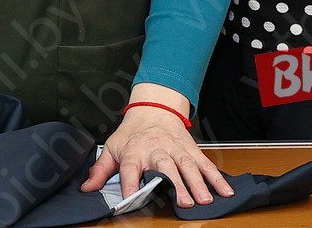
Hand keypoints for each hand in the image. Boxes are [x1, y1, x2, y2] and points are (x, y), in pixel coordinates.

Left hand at [80, 83, 232, 207]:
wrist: (153, 108)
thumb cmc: (131, 133)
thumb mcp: (112, 147)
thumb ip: (100, 170)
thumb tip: (86, 188)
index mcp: (133, 151)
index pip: (129, 169)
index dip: (129, 184)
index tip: (131, 198)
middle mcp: (156, 150)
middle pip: (166, 167)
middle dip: (176, 184)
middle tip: (185, 202)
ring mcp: (176, 149)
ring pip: (188, 166)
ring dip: (198, 183)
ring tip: (205, 200)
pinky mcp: (190, 150)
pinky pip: (205, 164)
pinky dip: (216, 177)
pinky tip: (224, 191)